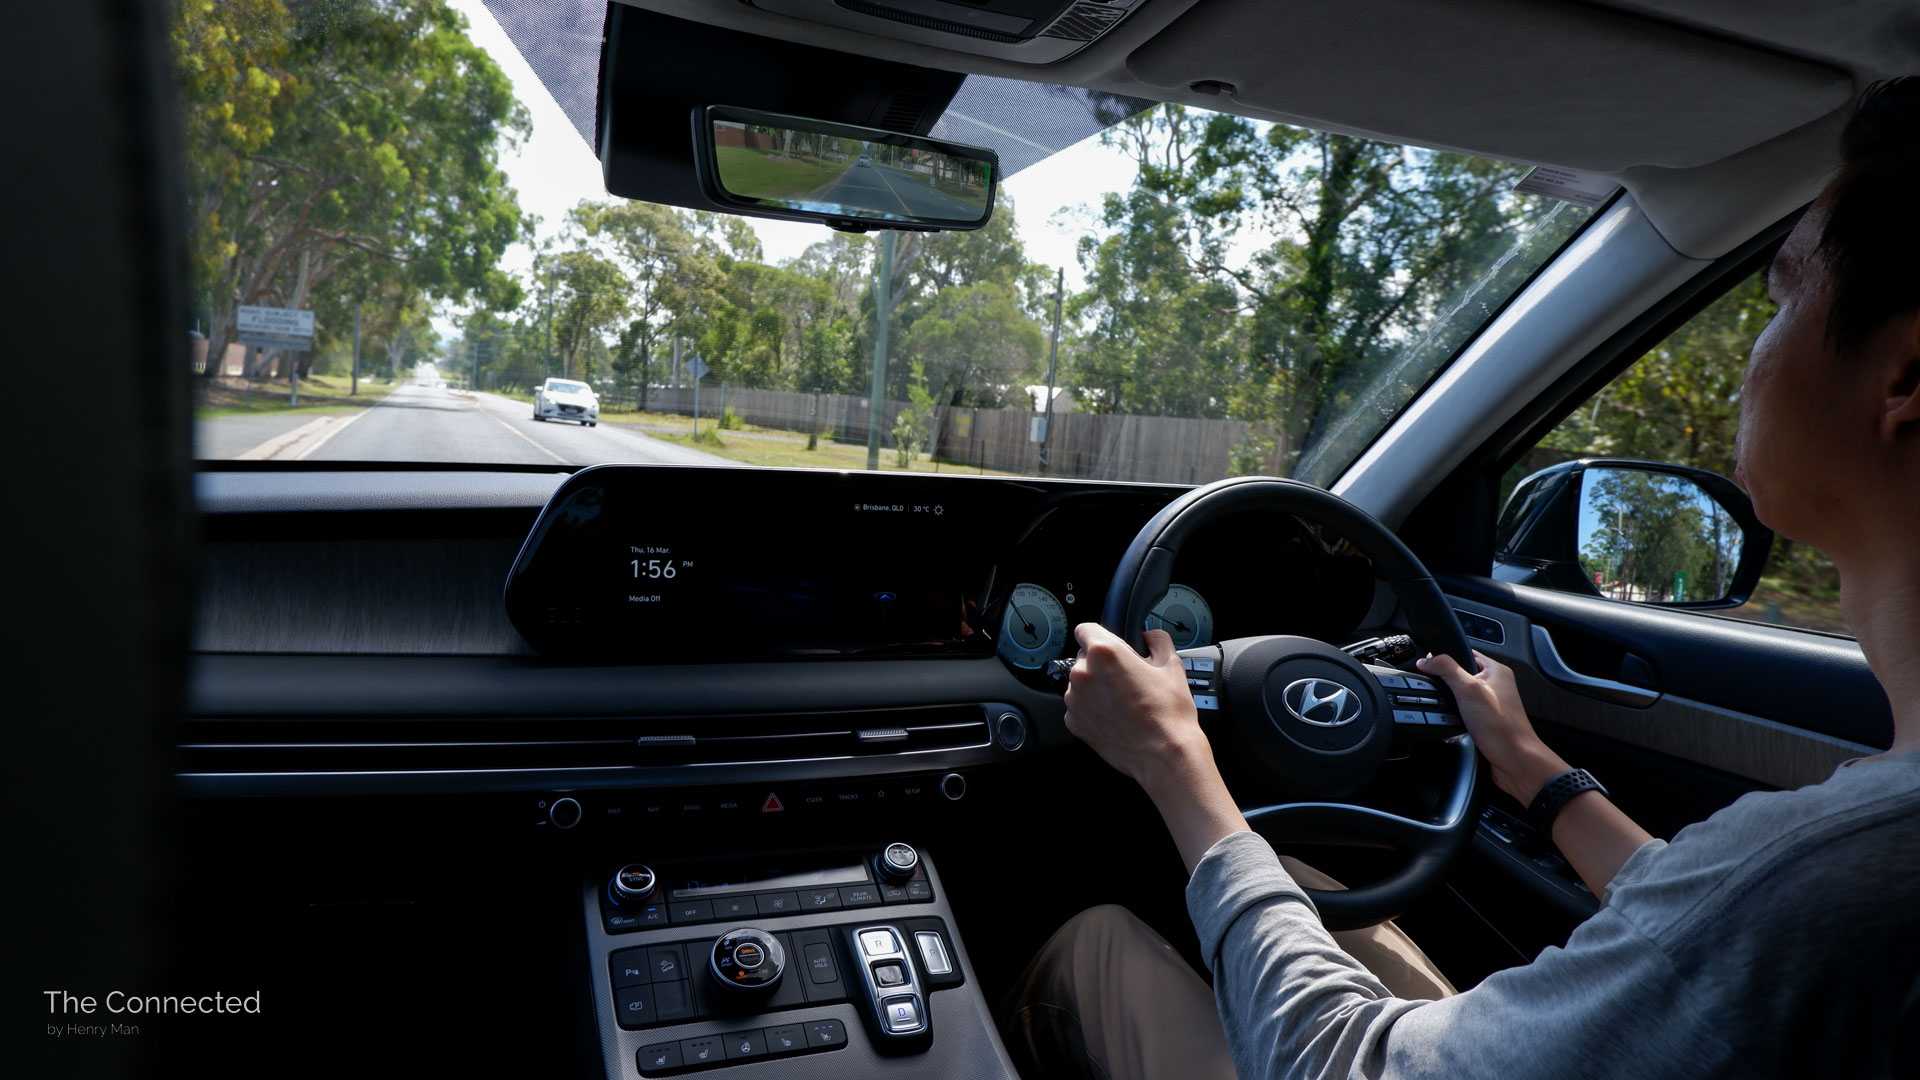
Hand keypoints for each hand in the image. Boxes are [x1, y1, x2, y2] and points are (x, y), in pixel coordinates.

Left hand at [1064, 622, 1248, 872]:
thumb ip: (1157, 640)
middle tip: (1126, 679)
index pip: (1085, 628)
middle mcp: (1082, 673)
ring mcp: (1075, 700)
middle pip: (1084, 657)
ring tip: (1123, 701)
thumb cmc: (1169, 713)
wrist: (1164, 755)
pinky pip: (1079, 706)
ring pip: (1081, 683)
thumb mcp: (1172, 665)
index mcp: (1103, 652)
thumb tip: (1150, 636)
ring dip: (1096, 687)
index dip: (1100, 634)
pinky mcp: (1074, 722)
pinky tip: (1116, 716)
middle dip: (1102, 664)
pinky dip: (1092, 709)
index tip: (1108, 643)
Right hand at [1415, 650, 1568, 803]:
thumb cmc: (1502, 729)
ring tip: (1453, 710)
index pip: (1465, 652)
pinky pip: (1463, 711)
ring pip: (1460, 695)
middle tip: (1444, 693)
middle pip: (1460, 674)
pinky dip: (1455, 716)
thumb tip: (1427, 659)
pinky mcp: (1485, 721)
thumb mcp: (1468, 690)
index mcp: (1497, 671)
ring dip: (1451, 702)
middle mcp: (1496, 685)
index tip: (1430, 667)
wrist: (1515, 762)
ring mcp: (1491, 704)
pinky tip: (1456, 722)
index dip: (1445, 657)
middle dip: (1447, 684)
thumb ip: (1446, 669)